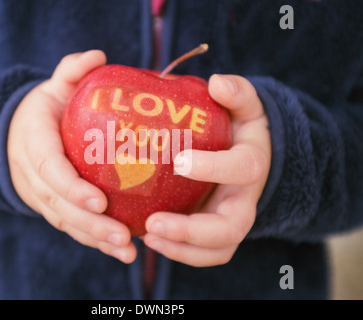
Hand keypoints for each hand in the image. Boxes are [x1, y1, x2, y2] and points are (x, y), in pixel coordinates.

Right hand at [7, 50, 135, 262]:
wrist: (18, 133)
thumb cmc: (45, 109)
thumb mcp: (54, 86)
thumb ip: (71, 70)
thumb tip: (97, 56)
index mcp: (33, 142)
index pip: (50, 169)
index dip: (71, 188)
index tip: (100, 201)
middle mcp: (33, 174)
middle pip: (59, 205)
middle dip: (90, 223)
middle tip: (122, 235)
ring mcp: (41, 194)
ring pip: (65, 222)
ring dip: (95, 239)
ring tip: (126, 250)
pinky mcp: (52, 205)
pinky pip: (71, 226)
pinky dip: (93, 240)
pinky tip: (120, 250)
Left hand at [143, 74, 270, 266]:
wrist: (248, 156)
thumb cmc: (239, 129)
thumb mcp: (245, 106)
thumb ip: (238, 93)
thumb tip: (219, 82)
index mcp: (252, 164)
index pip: (244, 168)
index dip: (214, 168)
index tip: (178, 161)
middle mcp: (244, 199)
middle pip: (231, 226)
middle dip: (193, 230)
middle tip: (154, 223)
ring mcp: (231, 220)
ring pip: (218, 249)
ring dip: (182, 249)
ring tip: (147, 237)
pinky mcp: (217, 234)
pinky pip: (206, 254)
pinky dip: (180, 253)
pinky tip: (149, 239)